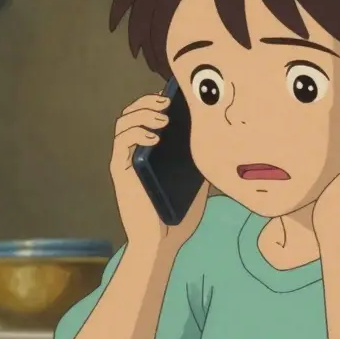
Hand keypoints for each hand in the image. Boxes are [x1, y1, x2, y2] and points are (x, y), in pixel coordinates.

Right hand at [109, 92, 208, 254]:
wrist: (162, 242)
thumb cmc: (178, 215)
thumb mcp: (198, 182)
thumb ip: (201, 162)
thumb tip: (219, 140)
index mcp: (150, 152)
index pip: (147, 116)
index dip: (156, 101)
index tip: (174, 96)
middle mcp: (135, 152)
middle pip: (132, 113)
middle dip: (147, 101)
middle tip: (167, 101)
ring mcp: (126, 161)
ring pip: (123, 123)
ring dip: (141, 113)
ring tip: (163, 117)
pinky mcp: (120, 171)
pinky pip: (121, 142)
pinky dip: (135, 132)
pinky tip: (153, 136)